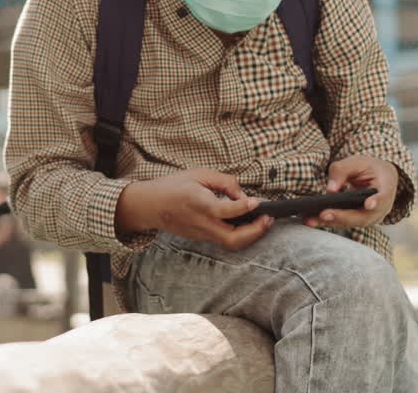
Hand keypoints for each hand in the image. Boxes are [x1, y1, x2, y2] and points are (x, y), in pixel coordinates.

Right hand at [115, 169, 272, 250]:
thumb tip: (243, 194)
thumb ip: (224, 182)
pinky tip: (247, 224)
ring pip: (231, 243)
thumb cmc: (173, 186)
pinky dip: (240, 235)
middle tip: (268, 220)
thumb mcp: (198, 174)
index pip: (227, 210)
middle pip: (233, 238)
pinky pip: (224, 240)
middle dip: (255, 232)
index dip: (246, 207)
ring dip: (251, 236)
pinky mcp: (201, 237)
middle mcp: (202, 222)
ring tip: (262, 223)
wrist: (150, 205)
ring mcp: (201, 233)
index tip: (257, 202)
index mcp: (200, 203)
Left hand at [304, 156, 398, 229]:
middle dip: (342, 216)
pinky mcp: (358, 221)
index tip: (368, 204)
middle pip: (363, 216)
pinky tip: (311, 220)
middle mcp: (381, 207)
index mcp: (386, 188)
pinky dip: (328, 222)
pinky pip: (343, 223)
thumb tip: (330, 189)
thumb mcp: (356, 162)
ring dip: (330, 223)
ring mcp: (370, 217)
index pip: (383, 197)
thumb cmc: (368, 168)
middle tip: (323, 214)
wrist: (377, 177)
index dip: (376, 202)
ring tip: (310, 220)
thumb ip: (342, 171)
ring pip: (351, 223)